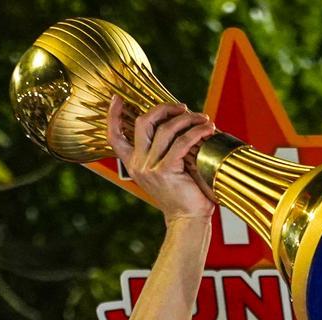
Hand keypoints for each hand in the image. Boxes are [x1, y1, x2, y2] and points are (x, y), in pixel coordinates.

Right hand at [106, 96, 215, 222]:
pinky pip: (182, 142)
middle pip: (144, 122)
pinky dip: (197, 132)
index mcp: (133, 163)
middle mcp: (138, 164)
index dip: (113, 116)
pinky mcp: (166, 170)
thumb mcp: (164, 171)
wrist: (187, 219)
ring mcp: (150, 167)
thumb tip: (177, 122)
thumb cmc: (182, 194)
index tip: (117, 99)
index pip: (115, 136)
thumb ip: (162, 151)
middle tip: (182, 107)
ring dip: (187, 119)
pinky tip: (208, 130)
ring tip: (203, 119)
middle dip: (164, 108)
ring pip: (166, 129)